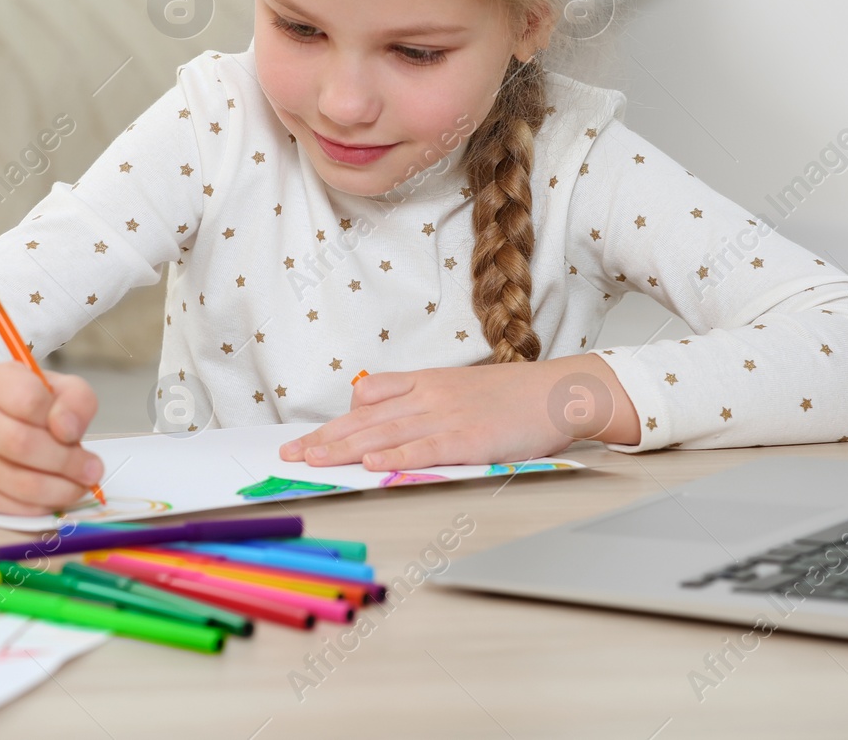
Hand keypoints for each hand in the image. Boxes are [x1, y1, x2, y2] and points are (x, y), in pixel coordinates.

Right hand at [0, 362, 103, 514]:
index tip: (76, 433)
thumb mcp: (65, 389)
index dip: (58, 419)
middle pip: (19, 444)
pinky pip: (6, 505)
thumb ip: (76, 401)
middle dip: (65, 461)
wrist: (0, 420)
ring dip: (57, 489)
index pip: (27, 400)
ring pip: (14, 480)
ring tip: (80, 485)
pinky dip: (39, 506)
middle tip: (91, 469)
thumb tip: (67, 431)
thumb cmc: (36, 404)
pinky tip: (57, 496)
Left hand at [277, 353, 638, 469]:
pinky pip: (423, 448)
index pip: (367, 401)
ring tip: (312, 460)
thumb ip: (421, 399)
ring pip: (384, 433)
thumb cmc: (512, 397)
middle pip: (365, 418)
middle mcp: (429, 396)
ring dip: (344, 448)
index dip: (333, 423)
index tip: (303, 440)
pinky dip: (394, 457)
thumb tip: (382, 419)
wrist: (557, 392)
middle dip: (324, 439)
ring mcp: (447, 416)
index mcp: (426, 382)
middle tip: (289, 456)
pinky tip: (370, 465)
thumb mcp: (459, 387)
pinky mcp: (467, 439)